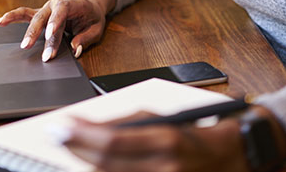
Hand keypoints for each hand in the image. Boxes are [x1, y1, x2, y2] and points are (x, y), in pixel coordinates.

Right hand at [0, 0, 116, 60]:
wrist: (90, 4)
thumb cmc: (93, 16)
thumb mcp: (96, 28)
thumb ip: (86, 38)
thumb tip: (75, 49)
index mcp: (72, 2)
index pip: (62, 10)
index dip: (55, 21)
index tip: (50, 35)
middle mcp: (57, 1)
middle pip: (45, 16)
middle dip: (38, 33)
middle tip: (31, 47)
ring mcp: (47, 6)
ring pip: (34, 17)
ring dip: (27, 31)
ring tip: (22, 44)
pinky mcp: (40, 12)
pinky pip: (24, 13)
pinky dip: (12, 17)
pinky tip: (0, 23)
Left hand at [61, 113, 249, 171]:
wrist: (232, 159)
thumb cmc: (194, 133)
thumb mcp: (162, 118)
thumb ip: (126, 123)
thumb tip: (89, 127)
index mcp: (166, 141)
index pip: (113, 141)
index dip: (81, 136)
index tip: (60, 126)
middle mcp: (165, 169)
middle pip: (106, 165)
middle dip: (75, 149)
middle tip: (54, 136)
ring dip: (84, 166)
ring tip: (67, 151)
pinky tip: (89, 167)